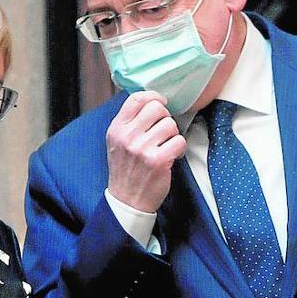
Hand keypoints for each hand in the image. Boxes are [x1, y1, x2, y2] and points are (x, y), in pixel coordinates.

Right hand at [106, 91, 187, 212]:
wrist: (127, 200)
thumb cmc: (125, 170)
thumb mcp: (117, 142)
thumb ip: (129, 123)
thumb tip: (150, 101)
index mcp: (116, 129)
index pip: (136, 99)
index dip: (153, 97)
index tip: (161, 103)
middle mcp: (127, 137)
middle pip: (157, 108)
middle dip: (165, 118)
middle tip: (164, 131)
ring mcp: (142, 148)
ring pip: (170, 124)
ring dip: (173, 135)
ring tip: (167, 146)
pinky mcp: (158, 160)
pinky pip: (179, 141)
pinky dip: (180, 148)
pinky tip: (173, 156)